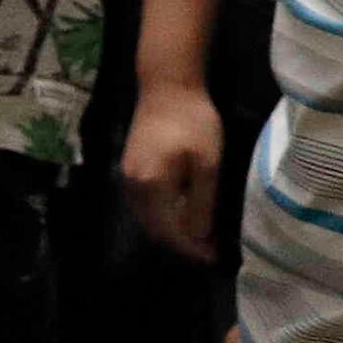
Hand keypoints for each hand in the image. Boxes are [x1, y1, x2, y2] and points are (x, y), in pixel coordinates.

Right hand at [123, 70, 226, 263]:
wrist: (167, 85)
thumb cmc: (193, 121)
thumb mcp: (207, 163)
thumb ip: (202, 203)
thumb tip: (199, 236)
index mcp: (151, 187)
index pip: (171, 231)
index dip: (192, 248)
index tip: (214, 258)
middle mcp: (133, 186)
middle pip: (155, 228)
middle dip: (182, 242)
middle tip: (209, 249)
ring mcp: (128, 175)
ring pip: (149, 216)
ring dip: (172, 229)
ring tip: (199, 233)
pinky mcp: (130, 166)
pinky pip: (145, 202)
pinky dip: (163, 213)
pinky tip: (183, 210)